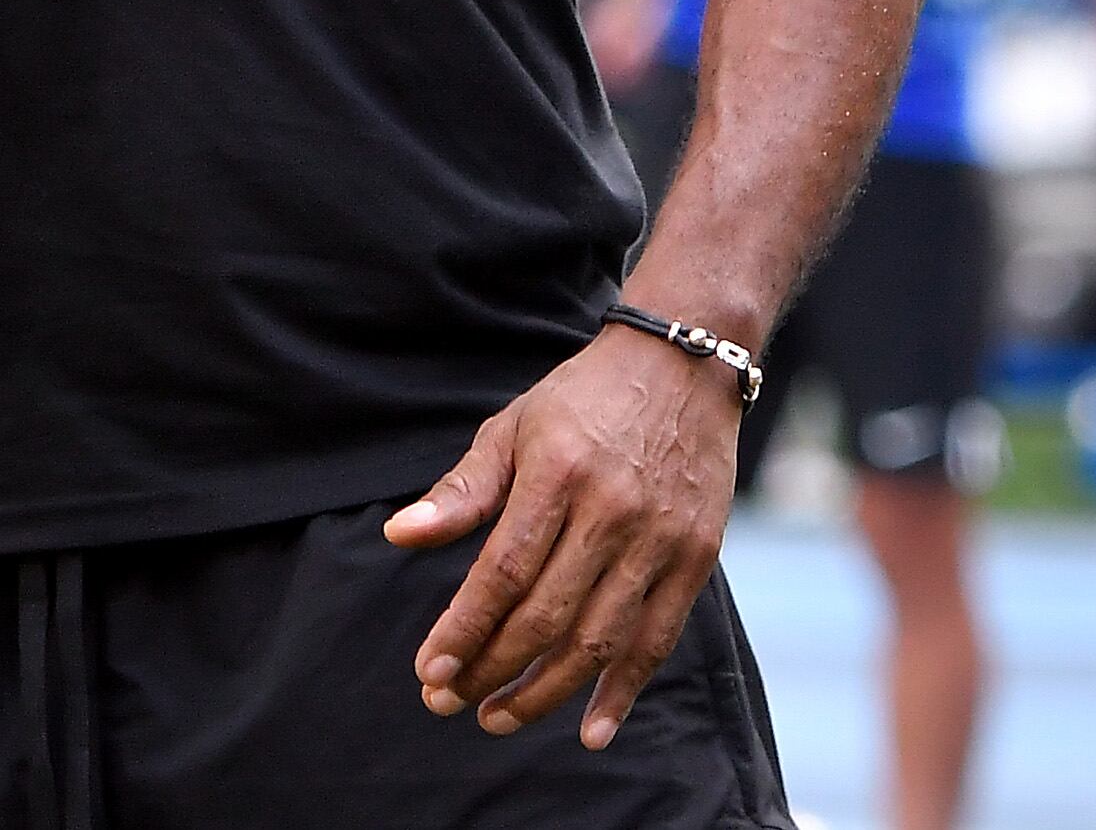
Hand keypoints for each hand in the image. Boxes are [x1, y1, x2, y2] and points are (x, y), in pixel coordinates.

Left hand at [386, 324, 742, 749]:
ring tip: (498, 718)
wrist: (682, 368)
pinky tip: (591, 728)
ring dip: (545, 691)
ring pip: (598, 639)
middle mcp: (612, 510)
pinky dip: (624, 691)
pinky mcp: (696, 557)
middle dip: (492, 669)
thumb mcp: (513, 427)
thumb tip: (398, 536)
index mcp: (557, 473)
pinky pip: (656, 640)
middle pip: (546, 615)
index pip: (502, 571)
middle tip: (450, 703)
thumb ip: (461, 490)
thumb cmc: (581, 400)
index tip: (430, 671)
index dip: (464, 628)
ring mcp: (659, 538)